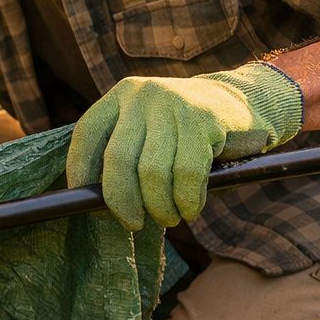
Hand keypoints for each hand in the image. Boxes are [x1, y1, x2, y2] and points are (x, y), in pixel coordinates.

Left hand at [66, 63, 302, 229]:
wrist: (239, 101)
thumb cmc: (181, 131)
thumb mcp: (147, 129)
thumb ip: (124, 154)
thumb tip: (95, 203)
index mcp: (120, 96)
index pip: (86, 135)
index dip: (81, 173)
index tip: (87, 205)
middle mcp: (143, 96)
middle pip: (118, 159)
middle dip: (122, 201)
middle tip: (132, 223)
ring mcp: (174, 104)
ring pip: (153, 171)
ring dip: (159, 206)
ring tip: (168, 217)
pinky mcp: (204, 121)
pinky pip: (187, 173)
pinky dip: (186, 200)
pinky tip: (189, 209)